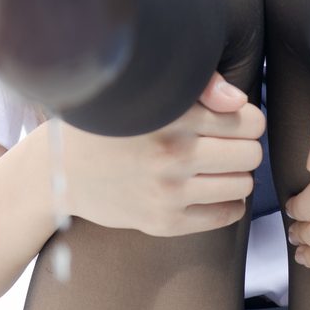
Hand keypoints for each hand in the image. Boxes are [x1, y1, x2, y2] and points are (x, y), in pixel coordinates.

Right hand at [58, 73, 265, 235]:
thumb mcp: (143, 94)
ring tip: (216, 168)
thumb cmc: (106, 126)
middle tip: (225, 146)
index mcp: (171, 116)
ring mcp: (169, 192)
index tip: (233, 121)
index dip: (246, 119)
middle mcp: (172, 154)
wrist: (59, 171)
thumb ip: (196, 88)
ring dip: (236, 176)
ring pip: (243, 185)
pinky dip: (228, 203)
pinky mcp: (165, 222)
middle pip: (251, 154)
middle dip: (243, 148)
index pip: (248, 121)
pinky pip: (226, 214)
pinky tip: (210, 191)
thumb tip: (239, 101)